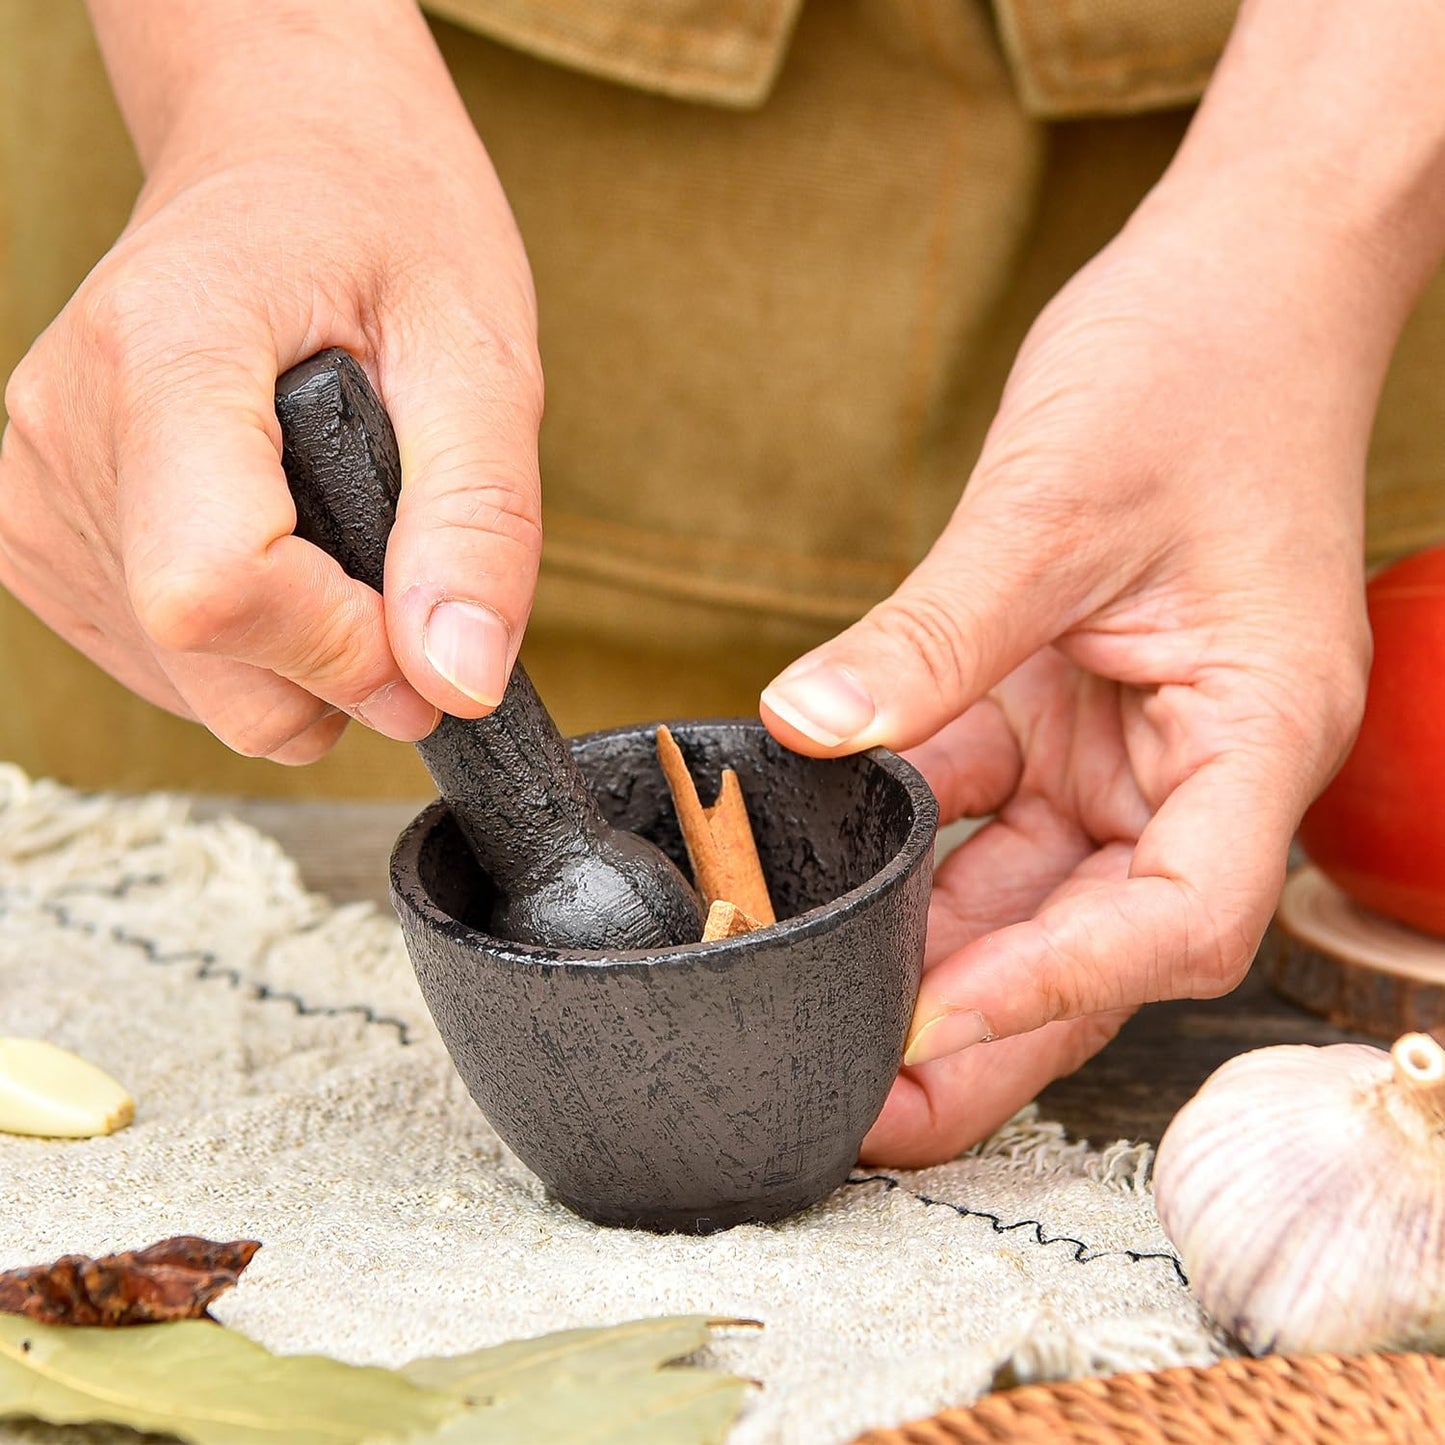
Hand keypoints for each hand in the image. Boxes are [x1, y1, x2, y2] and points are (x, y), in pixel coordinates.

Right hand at [0, 3, 541, 762]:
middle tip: (409, 569)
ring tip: (343, 528)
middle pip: (204, 656)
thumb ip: (480, 521)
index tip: (425, 617)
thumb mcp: (480, 354)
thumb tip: (459, 681)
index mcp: (166, 351)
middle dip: (343, 666)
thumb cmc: (387, 229)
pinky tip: (288, 547)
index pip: (214, 588)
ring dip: (307, 657)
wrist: (286, 161)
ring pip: (196, 686)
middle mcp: (66, 428)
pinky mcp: (42, 534)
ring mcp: (36, 488)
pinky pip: (171, 669)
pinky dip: (259, 649)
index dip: (345, 646)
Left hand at [762, 186, 1391, 1164]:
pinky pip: (990, 806)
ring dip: (937, 958)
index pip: (1175, 914)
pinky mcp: (1068, 707)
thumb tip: (812, 731)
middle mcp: (1200, 761)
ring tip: (826, 1022)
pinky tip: (831, 883)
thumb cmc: (1200, 365)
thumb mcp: (1053, 504)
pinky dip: (917, 850)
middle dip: (985, 1027)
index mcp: (1252, 731)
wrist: (1238, 275)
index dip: (1058, 991)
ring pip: (1033, 892)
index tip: (928, 1031)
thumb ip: (935, 633)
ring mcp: (1132, 741)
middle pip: (1095, 941)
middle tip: (862, 1103)